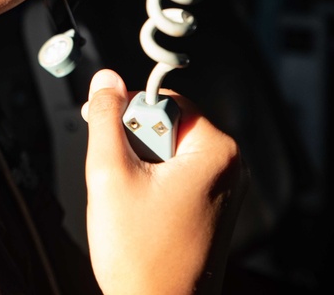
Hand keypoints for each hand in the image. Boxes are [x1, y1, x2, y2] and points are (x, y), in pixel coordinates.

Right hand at [81, 69, 246, 294]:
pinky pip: (175, 177)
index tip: (105, 134)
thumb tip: (106, 79)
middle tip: (118, 177)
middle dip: (132, 145)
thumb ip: (107, 119)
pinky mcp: (212, 209)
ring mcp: (223, 190)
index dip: (127, 113)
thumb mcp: (109, 173)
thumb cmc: (141, 255)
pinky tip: (139, 214)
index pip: (163, 100)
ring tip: (128, 202)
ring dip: (138, 167)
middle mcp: (229, 167)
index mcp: (216, 150)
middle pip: (166, 126)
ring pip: (166, 152)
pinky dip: (150, 186)